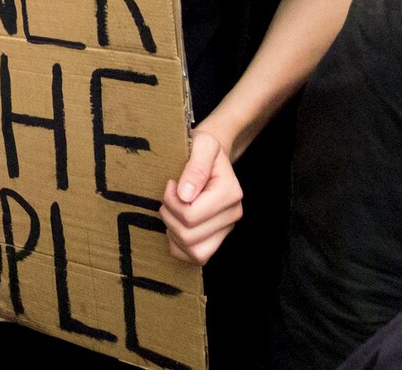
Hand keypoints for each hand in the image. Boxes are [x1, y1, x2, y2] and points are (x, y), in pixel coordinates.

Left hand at [159, 130, 242, 265]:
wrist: (213, 155)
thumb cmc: (204, 147)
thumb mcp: (201, 145)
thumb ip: (195, 167)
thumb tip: (186, 195)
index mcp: (230, 193)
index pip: (191, 215)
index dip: (171, 203)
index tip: (169, 184)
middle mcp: (233, 214)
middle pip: (190, 236)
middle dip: (169, 217)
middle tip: (167, 197)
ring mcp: (226, 228)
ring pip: (196, 252)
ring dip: (174, 234)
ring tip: (172, 212)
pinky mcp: (218, 237)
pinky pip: (197, 257)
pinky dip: (180, 247)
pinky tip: (175, 226)